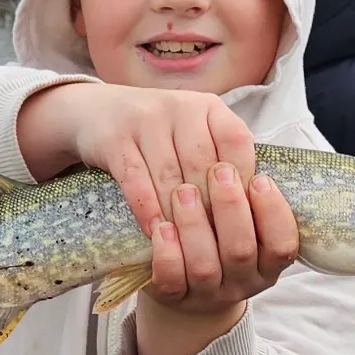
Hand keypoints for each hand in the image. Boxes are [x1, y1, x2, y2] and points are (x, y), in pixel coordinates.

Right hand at [18, 83, 256, 234]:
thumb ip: (223, 160)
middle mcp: (180, 106)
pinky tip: (154, 232)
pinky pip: (135, 179)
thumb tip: (256, 208)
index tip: (244, 219)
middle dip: (210, 208)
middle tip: (216, 245)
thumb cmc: (160, 134)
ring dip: (180, 215)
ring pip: (170, 175)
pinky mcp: (114, 138)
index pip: (236, 143)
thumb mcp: (195, 133)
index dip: (242, 182)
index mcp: (209, 107)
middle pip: (203, 164)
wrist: (98, 112)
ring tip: (188, 248)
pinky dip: (147, 209)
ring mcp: (145, 119)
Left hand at [135, 164, 299, 354]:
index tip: (258, 179)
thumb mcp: (247, 217)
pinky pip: (171, 283)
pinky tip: (161, 227)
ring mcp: (208, 293)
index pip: (282, 244)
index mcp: (268, 262)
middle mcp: (243, 281)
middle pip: (241, 250)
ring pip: (205, 266)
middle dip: (230, 207)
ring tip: (184, 191)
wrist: (188, 280)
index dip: (273, 212)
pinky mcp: (174, 297)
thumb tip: (247, 150)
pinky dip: (167, 254)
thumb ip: (250, 194)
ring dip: (195, 225)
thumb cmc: (222, 234)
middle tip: (219, 172)